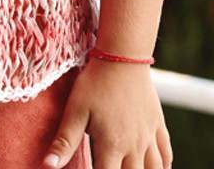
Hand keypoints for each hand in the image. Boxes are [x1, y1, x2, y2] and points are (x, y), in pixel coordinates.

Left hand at [42, 59, 172, 167]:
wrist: (123, 56)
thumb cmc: (95, 82)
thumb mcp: (75, 110)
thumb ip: (64, 141)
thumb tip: (47, 165)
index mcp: (112, 145)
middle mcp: (134, 146)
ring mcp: (149, 136)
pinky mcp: (158, 123)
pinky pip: (166, 152)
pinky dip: (165, 165)